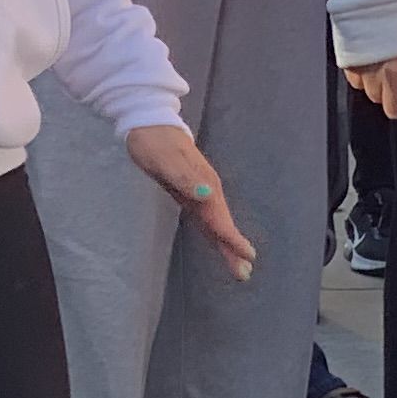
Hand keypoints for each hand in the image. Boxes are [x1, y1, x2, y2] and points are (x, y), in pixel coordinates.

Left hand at [127, 123, 257, 279]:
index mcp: (205, 183)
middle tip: (243, 274)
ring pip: (215, 223)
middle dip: (232, 249)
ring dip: (225, 244)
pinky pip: (205, 216)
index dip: (231, 238)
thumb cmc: (155, 141)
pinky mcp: (188, 190)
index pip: (220, 217)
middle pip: (221, 224)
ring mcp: (199, 190)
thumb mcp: (166, 157)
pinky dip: (213, 231)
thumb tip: (207, 193)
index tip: (246, 257)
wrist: (150, 123)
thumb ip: (185, 176)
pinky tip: (217, 241)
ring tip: (237, 266)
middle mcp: (206, 189)